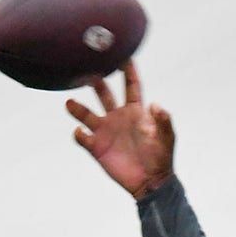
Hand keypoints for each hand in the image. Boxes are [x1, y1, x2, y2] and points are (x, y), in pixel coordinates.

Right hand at [66, 60, 175, 199]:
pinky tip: (80, 132)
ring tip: (69, 102)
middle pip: (104, 94)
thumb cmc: (161, 158)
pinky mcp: (97, 148)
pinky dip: (78, 134)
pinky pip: (82, 138)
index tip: (122, 54)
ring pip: (86, 114)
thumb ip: (163, 121)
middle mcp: (118, 118)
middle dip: (96, 82)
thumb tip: (155, 105)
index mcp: (136, 112)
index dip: (127, 71)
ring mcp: (106, 132)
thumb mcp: (166, 138)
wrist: (150, 182)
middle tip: (88, 71)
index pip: (131, 86)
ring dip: (77, 108)